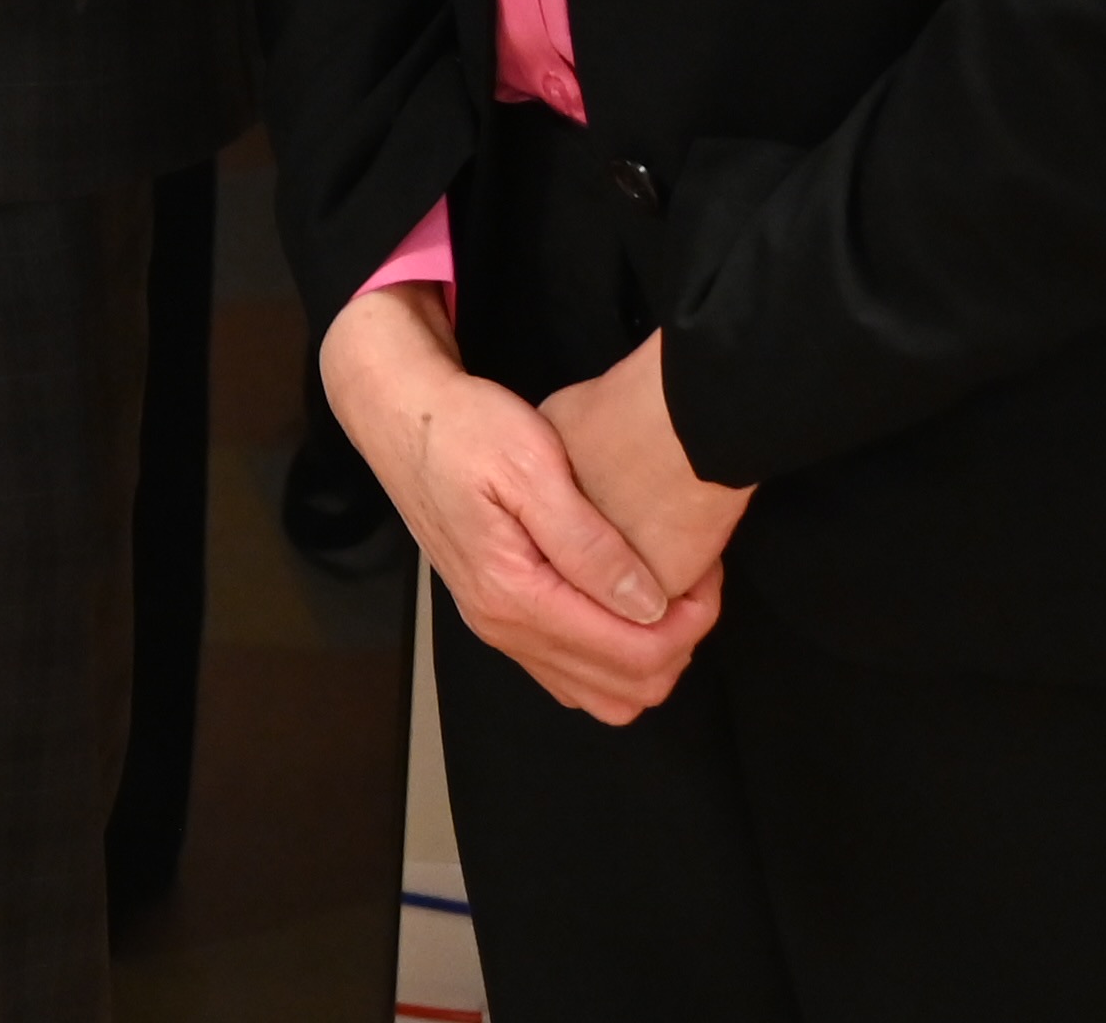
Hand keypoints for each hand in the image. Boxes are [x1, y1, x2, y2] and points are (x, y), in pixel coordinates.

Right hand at [323, 281, 717, 724]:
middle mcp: (502, 626)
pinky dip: (614, 656)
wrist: (398, 412)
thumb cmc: (462, 426)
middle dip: (678, 644)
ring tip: (667, 595)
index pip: (632, 654)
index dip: (689, 625)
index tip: (707, 575)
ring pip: (600, 694)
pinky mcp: (498, 613)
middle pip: (624, 689)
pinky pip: (572, 673)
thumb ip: (588, 543)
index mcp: (513, 594)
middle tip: (696, 583)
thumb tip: (645, 603)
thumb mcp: (532, 466)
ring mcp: (497, 626)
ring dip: (649, 657)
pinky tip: (625, 602)